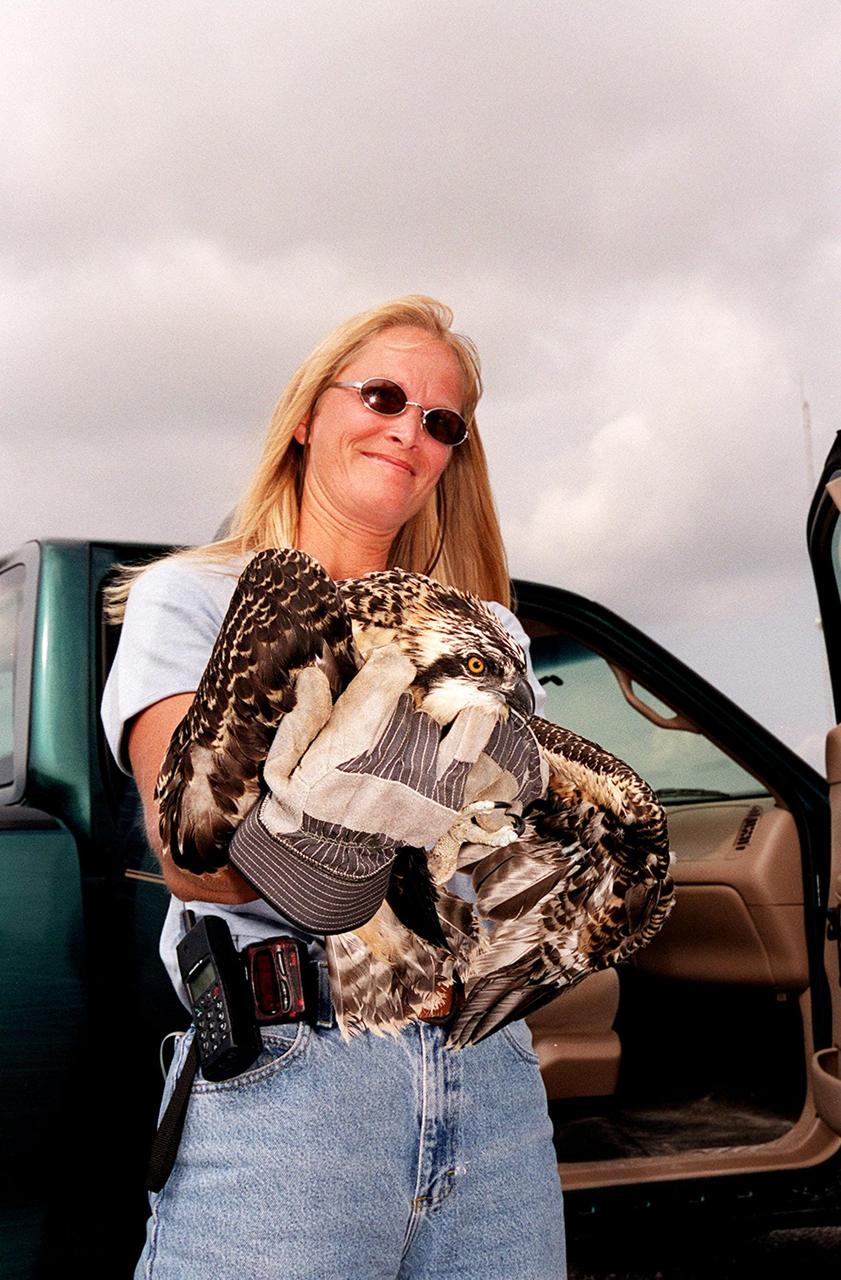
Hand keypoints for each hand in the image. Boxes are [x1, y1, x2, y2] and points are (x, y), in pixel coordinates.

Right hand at [228, 644, 505, 931]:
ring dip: (447, 707)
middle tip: (404, 688)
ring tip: (444, 699)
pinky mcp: (443, 804)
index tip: (387, 660)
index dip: (387, 666)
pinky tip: (478, 714)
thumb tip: (314, 675)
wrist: (330, 855)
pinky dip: (479, 733)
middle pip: (413, 707)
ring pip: (448, 727)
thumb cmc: (306, 798)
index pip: (379, 694)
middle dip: (410, 690)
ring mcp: (421, 790)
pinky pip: (473, 760)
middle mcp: (387, 771)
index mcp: (344, 756)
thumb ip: (302, 720)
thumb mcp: (284, 764)